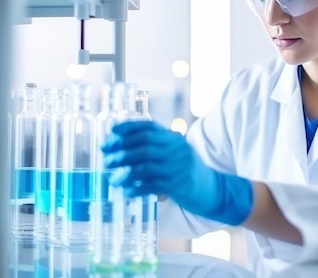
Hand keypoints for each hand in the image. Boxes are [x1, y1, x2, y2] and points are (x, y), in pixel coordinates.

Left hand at [102, 120, 252, 224]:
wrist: (211, 189)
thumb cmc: (185, 171)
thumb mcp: (174, 154)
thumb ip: (154, 149)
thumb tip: (119, 150)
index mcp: (173, 138)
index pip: (148, 126)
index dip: (128, 127)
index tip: (111, 132)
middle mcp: (177, 149)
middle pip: (144, 144)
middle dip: (121, 151)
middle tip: (107, 159)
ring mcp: (178, 167)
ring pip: (145, 165)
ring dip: (125, 172)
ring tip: (113, 179)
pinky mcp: (178, 185)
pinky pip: (151, 185)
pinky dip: (136, 188)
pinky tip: (127, 191)